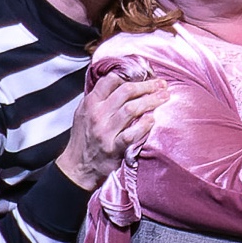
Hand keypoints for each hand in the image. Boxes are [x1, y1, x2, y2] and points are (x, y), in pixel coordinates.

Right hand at [57, 65, 162, 190]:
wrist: (77, 167)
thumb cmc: (84, 138)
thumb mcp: (84, 113)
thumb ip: (98, 98)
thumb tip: (118, 81)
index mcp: (90, 103)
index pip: (110, 80)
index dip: (129, 75)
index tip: (144, 76)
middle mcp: (97, 115)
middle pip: (125, 92)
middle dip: (146, 86)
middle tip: (162, 84)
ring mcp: (105, 132)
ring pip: (131, 109)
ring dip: (150, 101)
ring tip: (164, 97)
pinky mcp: (113, 148)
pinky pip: (131, 134)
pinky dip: (143, 126)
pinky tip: (153, 120)